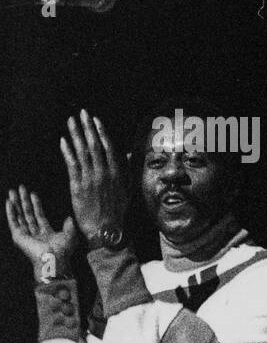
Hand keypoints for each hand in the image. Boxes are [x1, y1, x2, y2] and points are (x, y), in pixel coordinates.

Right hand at [6, 185, 78, 281]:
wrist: (53, 259)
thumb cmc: (63, 251)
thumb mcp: (69, 236)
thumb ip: (70, 226)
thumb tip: (70, 218)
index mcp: (46, 232)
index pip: (39, 214)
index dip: (36, 204)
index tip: (33, 193)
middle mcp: (34, 233)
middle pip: (27, 213)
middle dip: (24, 200)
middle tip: (20, 187)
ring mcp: (25, 234)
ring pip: (19, 215)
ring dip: (15, 203)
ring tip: (12, 191)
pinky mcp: (18, 236)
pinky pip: (13, 221)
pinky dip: (10, 212)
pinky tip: (9, 202)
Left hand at [59, 110, 128, 244]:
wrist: (105, 228)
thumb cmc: (117, 210)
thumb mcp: (127, 189)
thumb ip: (126, 170)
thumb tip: (127, 154)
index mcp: (118, 173)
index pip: (108, 147)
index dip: (100, 132)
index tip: (95, 120)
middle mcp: (104, 173)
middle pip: (94, 145)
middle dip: (87, 127)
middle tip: (82, 113)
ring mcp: (91, 179)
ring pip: (82, 152)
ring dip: (76, 134)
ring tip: (71, 122)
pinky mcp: (78, 186)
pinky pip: (72, 165)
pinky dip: (67, 152)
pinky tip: (63, 140)